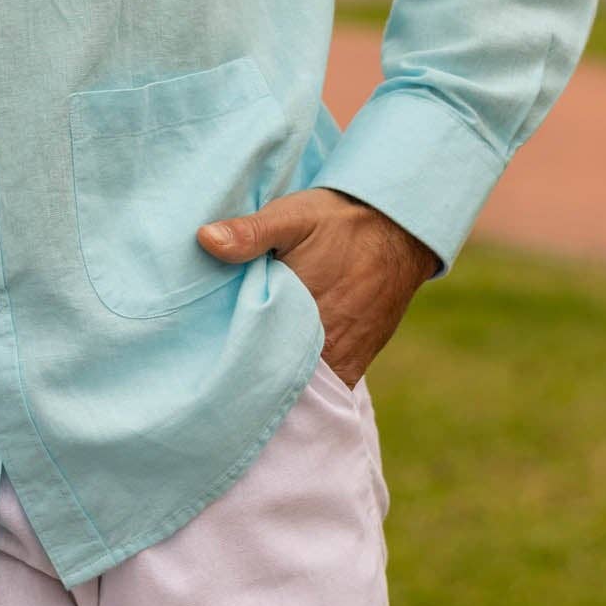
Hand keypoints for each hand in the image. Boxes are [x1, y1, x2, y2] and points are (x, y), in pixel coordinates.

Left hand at [197, 186, 440, 386]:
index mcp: (299, 315)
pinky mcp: (356, 365)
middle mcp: (324, 350)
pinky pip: (323, 388)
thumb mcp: (292, 217)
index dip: (227, 359)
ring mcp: (342, 362)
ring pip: (298, 387)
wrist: (401, 230)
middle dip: (247, 375)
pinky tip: (278, 371)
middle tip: (216, 367)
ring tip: (245, 369)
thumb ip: (250, 232)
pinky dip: (303, 385)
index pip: (250, 357)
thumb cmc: (341, 222)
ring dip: (274, 381)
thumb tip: (205, 240)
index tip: (203, 357)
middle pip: (273, 378)